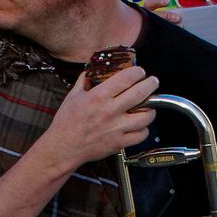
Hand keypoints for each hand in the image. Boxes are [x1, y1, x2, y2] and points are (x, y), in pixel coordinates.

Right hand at [41, 60, 156, 172]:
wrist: (63, 147)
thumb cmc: (67, 123)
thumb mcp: (73, 96)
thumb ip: (84, 80)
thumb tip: (92, 69)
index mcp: (99, 97)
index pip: (126, 78)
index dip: (137, 72)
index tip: (139, 71)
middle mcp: (110, 111)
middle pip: (141, 93)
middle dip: (151, 84)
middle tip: (152, 82)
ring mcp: (116, 128)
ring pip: (146, 116)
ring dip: (151, 108)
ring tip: (149, 105)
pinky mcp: (119, 143)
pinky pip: (141, 135)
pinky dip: (144, 129)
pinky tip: (140, 125)